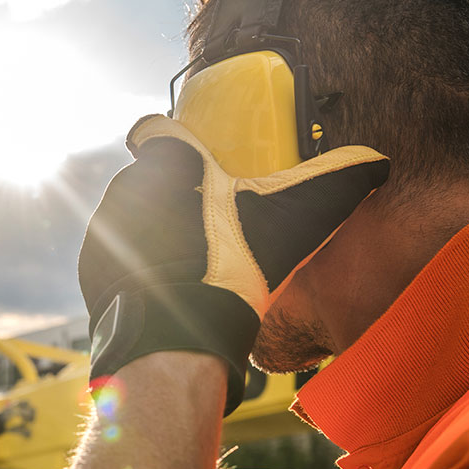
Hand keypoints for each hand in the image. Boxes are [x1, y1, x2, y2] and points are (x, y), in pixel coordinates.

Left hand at [78, 114, 387, 411]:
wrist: (176, 339)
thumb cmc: (234, 268)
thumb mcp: (296, 220)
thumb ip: (336, 183)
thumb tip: (378, 162)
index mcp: (169, 162)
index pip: (155, 129)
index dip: (174, 142)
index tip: (195, 162)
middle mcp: (126, 186)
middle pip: (152, 179)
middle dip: (177, 196)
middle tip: (212, 227)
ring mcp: (103, 228)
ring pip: (132, 217)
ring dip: (156, 232)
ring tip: (193, 262)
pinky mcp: (90, 268)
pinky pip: (115, 256)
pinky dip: (136, 267)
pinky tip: (168, 288)